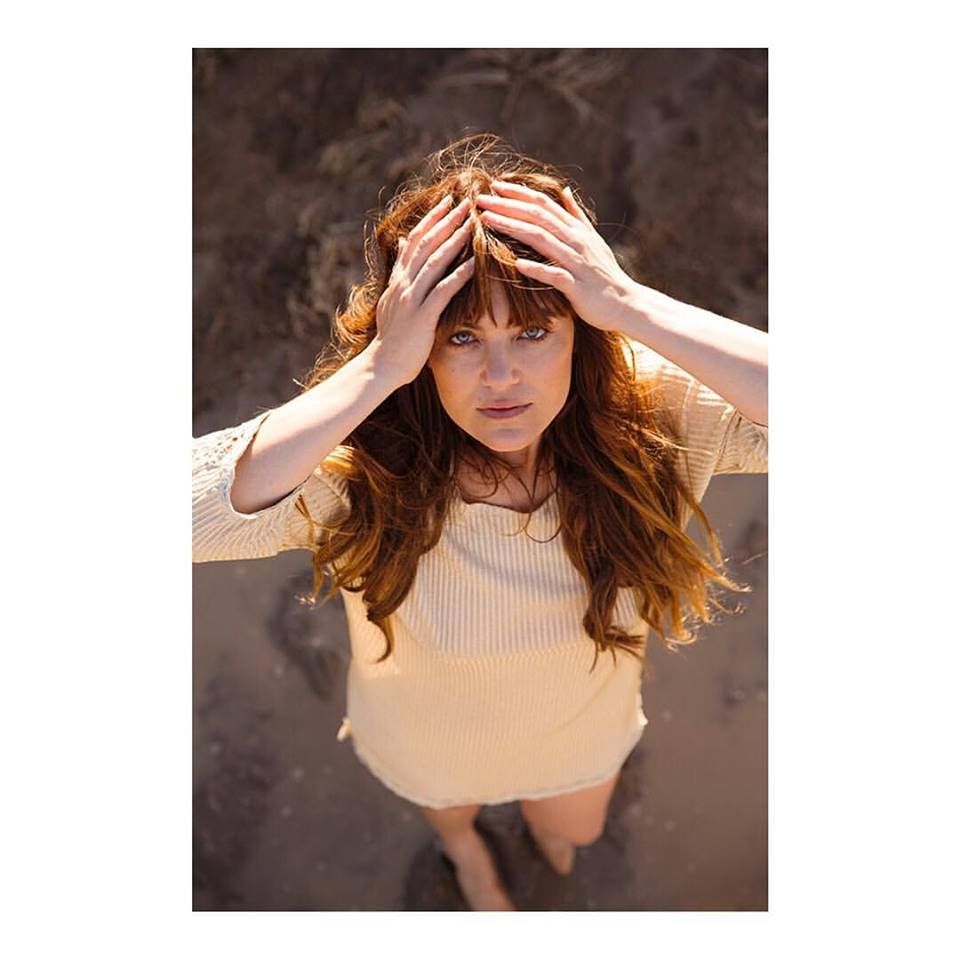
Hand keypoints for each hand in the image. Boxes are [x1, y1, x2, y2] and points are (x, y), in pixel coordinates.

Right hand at [372, 195, 474, 384]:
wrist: (382, 366)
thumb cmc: (393, 336)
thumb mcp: (394, 297)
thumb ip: (402, 270)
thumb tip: (406, 241)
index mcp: (398, 278)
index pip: (416, 240)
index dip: (432, 218)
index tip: (449, 202)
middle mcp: (403, 283)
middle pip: (426, 243)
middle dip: (446, 220)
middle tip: (466, 202)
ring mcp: (411, 299)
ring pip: (434, 261)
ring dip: (454, 239)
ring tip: (472, 222)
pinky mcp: (422, 317)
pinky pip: (443, 290)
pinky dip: (459, 274)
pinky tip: (475, 262)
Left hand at [475, 181, 638, 332]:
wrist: (625, 303)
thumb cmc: (604, 274)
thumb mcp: (592, 240)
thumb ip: (576, 215)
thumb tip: (565, 190)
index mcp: (575, 229)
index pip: (543, 204)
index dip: (518, 193)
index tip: (494, 185)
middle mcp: (576, 241)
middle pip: (537, 217)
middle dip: (507, 206)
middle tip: (479, 199)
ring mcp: (577, 263)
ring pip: (542, 240)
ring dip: (513, 228)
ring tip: (487, 221)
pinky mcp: (578, 287)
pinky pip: (555, 276)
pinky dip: (537, 269)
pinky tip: (517, 264)